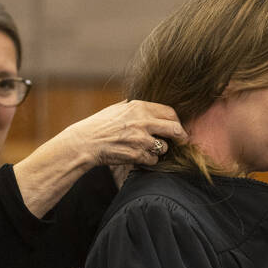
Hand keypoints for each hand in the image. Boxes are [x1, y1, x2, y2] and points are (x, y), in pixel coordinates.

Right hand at [62, 100, 183, 168]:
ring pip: (164, 147)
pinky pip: (153, 160)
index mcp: (139, 107)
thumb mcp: (117, 108)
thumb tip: (148, 107)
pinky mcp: (137, 155)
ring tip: (146, 148)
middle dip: (181, 137)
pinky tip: (138, 156)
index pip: (170, 112)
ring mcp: (141, 140)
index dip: (176, 121)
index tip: (177, 127)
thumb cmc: (99, 125)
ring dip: (159, 150)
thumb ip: (135, 107)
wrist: (85, 143)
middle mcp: (143, 122)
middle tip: (182, 141)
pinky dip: (149, 160)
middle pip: (175, 129)